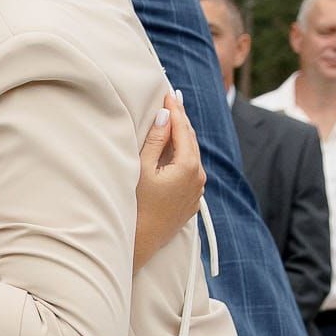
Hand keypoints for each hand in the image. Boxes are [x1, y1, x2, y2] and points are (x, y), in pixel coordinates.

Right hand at [133, 90, 204, 269]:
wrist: (140, 243)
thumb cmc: (136, 206)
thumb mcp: (142, 168)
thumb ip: (156, 140)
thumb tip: (165, 116)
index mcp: (188, 166)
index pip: (183, 128)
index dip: (175, 109)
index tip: (168, 92)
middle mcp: (198, 177)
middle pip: (191, 140)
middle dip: (181, 120)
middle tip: (173, 99)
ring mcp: (197, 191)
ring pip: (192, 155)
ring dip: (182, 137)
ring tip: (174, 120)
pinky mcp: (191, 201)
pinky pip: (190, 171)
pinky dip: (183, 156)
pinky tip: (175, 150)